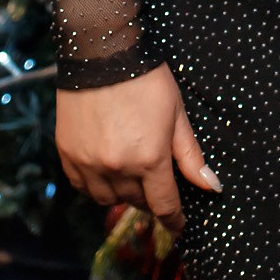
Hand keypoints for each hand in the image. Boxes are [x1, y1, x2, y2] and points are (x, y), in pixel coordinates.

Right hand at [55, 65, 219, 227]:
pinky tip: (106, 172)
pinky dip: (95, 185)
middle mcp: (117, 168)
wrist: (102, 54)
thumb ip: (191, 156)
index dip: (175, 220)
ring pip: (107, 199)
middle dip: (150, 198)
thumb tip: (212, 187)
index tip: (179, 225)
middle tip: (156, 184)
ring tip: (131, 176)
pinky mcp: (67, 154)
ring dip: (122, 193)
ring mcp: (89, 163)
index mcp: (149, 159)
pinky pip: (81, 186)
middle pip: (136, 202)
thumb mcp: (177, 115)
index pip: (164, 205)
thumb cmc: (146, 80)